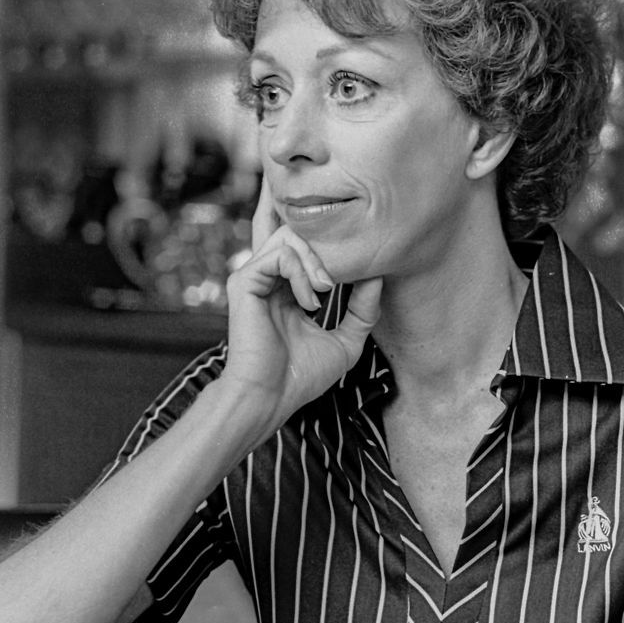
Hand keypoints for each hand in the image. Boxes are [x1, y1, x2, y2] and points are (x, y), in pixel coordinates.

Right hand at [221, 178, 382, 438]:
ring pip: (289, 235)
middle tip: (341, 259)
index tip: (362, 242)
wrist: (270, 398)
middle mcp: (268, 277)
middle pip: (290, 224)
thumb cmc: (301, 377)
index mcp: (287, 287)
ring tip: (326, 290)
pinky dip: (302, 273)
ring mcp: (254, 276)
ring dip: (316, 259)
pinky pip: (279, 255)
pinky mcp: (244, 281)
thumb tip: (380, 275)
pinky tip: (310, 301)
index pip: (302, 244)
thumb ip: (363, 309)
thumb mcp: (346, 341)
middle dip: (321, 227)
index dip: (328, 234)